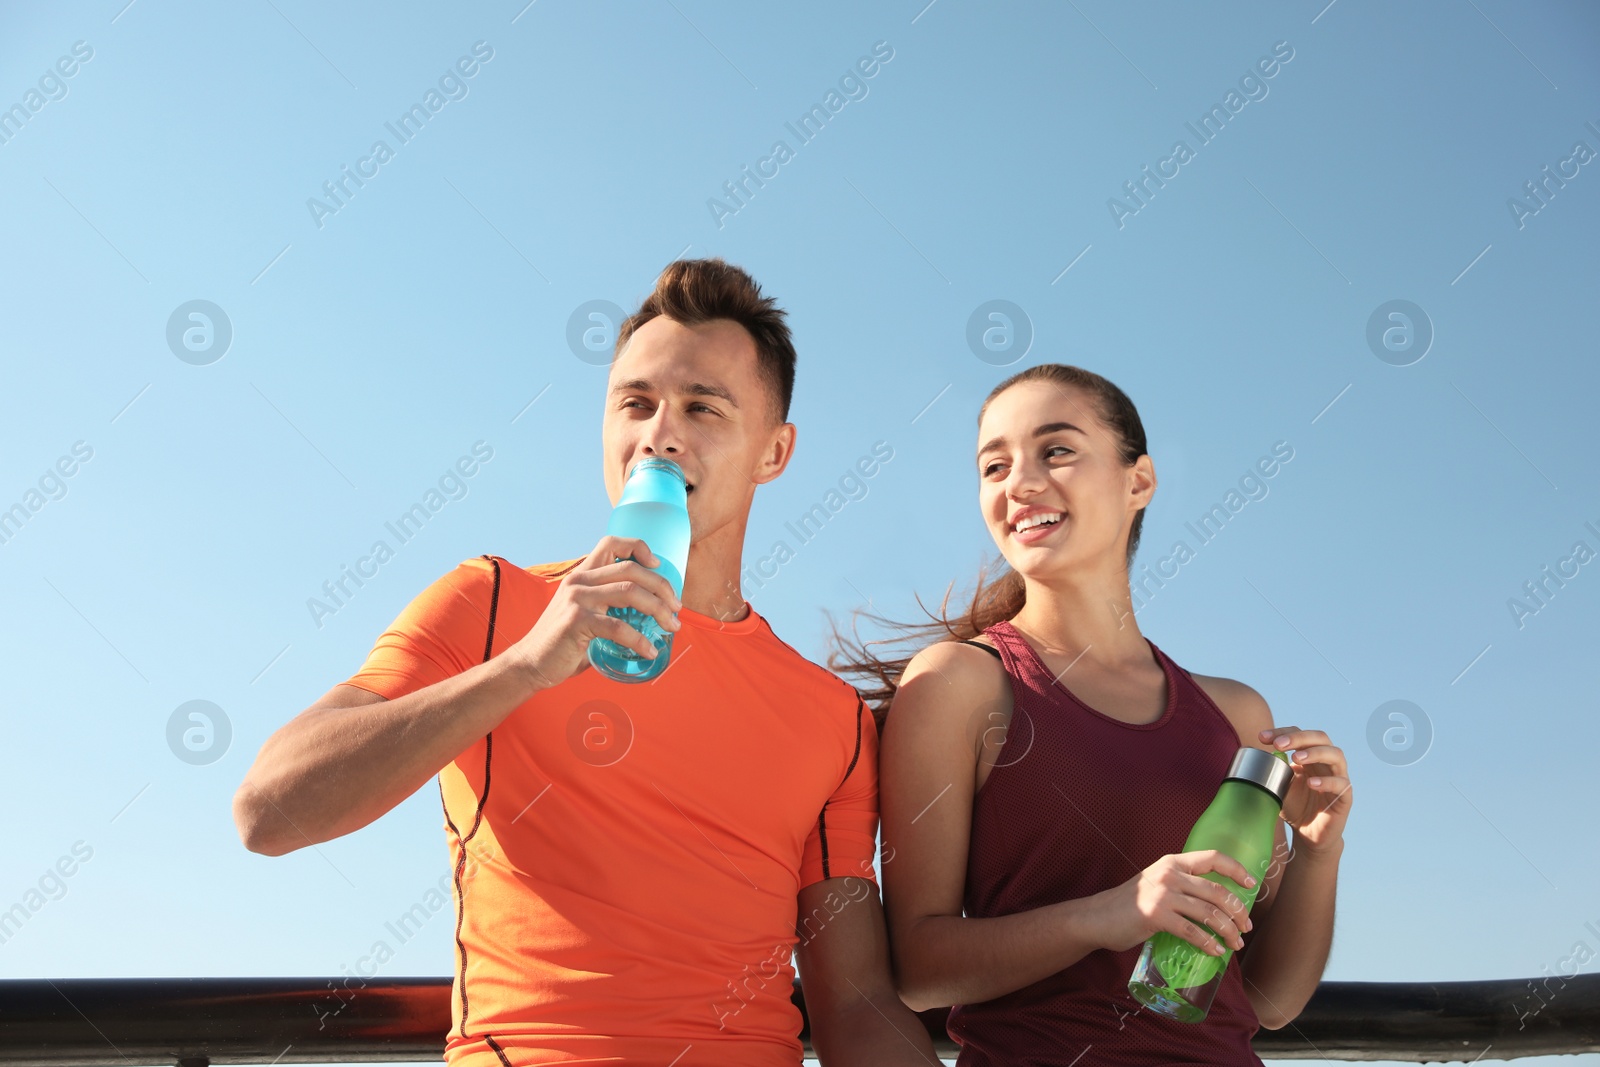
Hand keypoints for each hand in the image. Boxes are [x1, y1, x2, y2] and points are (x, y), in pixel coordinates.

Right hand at [504, 536, 681, 689]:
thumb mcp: (584, 613)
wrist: (531, 663)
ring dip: (658, 610)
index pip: (611, 543)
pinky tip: (649, 651)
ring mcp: (577, 599)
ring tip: (671, 626)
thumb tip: (648, 614)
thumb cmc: (563, 642)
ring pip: (629, 592)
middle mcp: (579, 581)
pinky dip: (639, 640)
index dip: (638, 547)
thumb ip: (608, 606)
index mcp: (582, 575)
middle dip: (661, 587)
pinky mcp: (576, 621)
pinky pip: (618, 626)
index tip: (657, 565)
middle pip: (631, 569)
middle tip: (676, 608)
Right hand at [1095, 850, 1257, 957]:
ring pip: (1209, 912)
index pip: (1213, 857)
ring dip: (1228, 931)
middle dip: (1237, 911)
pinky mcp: (1156, 916)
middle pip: (1217, 890)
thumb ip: (1181, 885)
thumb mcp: (1157, 883)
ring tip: (1235, 943)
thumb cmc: (1131, 903)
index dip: (1236, 869)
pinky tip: (1216, 951)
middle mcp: (1170, 874)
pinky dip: (1208, 943)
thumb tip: (1216, 903)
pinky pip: (1192, 931)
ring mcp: (1163, 894)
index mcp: (1172, 862)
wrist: (1098, 917)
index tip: (1252, 883)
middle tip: (1246, 927)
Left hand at [1259, 726, 1350, 857]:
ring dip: (1315, 753)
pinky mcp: (1345, 796)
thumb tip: (1249, 753)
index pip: (1300, 735)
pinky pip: (1341, 783)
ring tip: (1296, 758)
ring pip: (1335, 755)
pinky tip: (1311, 783)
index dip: (1282, 732)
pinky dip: (1327, 781)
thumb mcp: (1278, 786)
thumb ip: (1270, 770)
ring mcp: (1338, 777)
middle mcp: (1326, 762)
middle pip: (1320, 738)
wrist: (1309, 835)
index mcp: (1310, 756)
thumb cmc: (1295, 807)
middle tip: (1279, 744)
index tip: (1262, 737)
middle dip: (1298, 738)